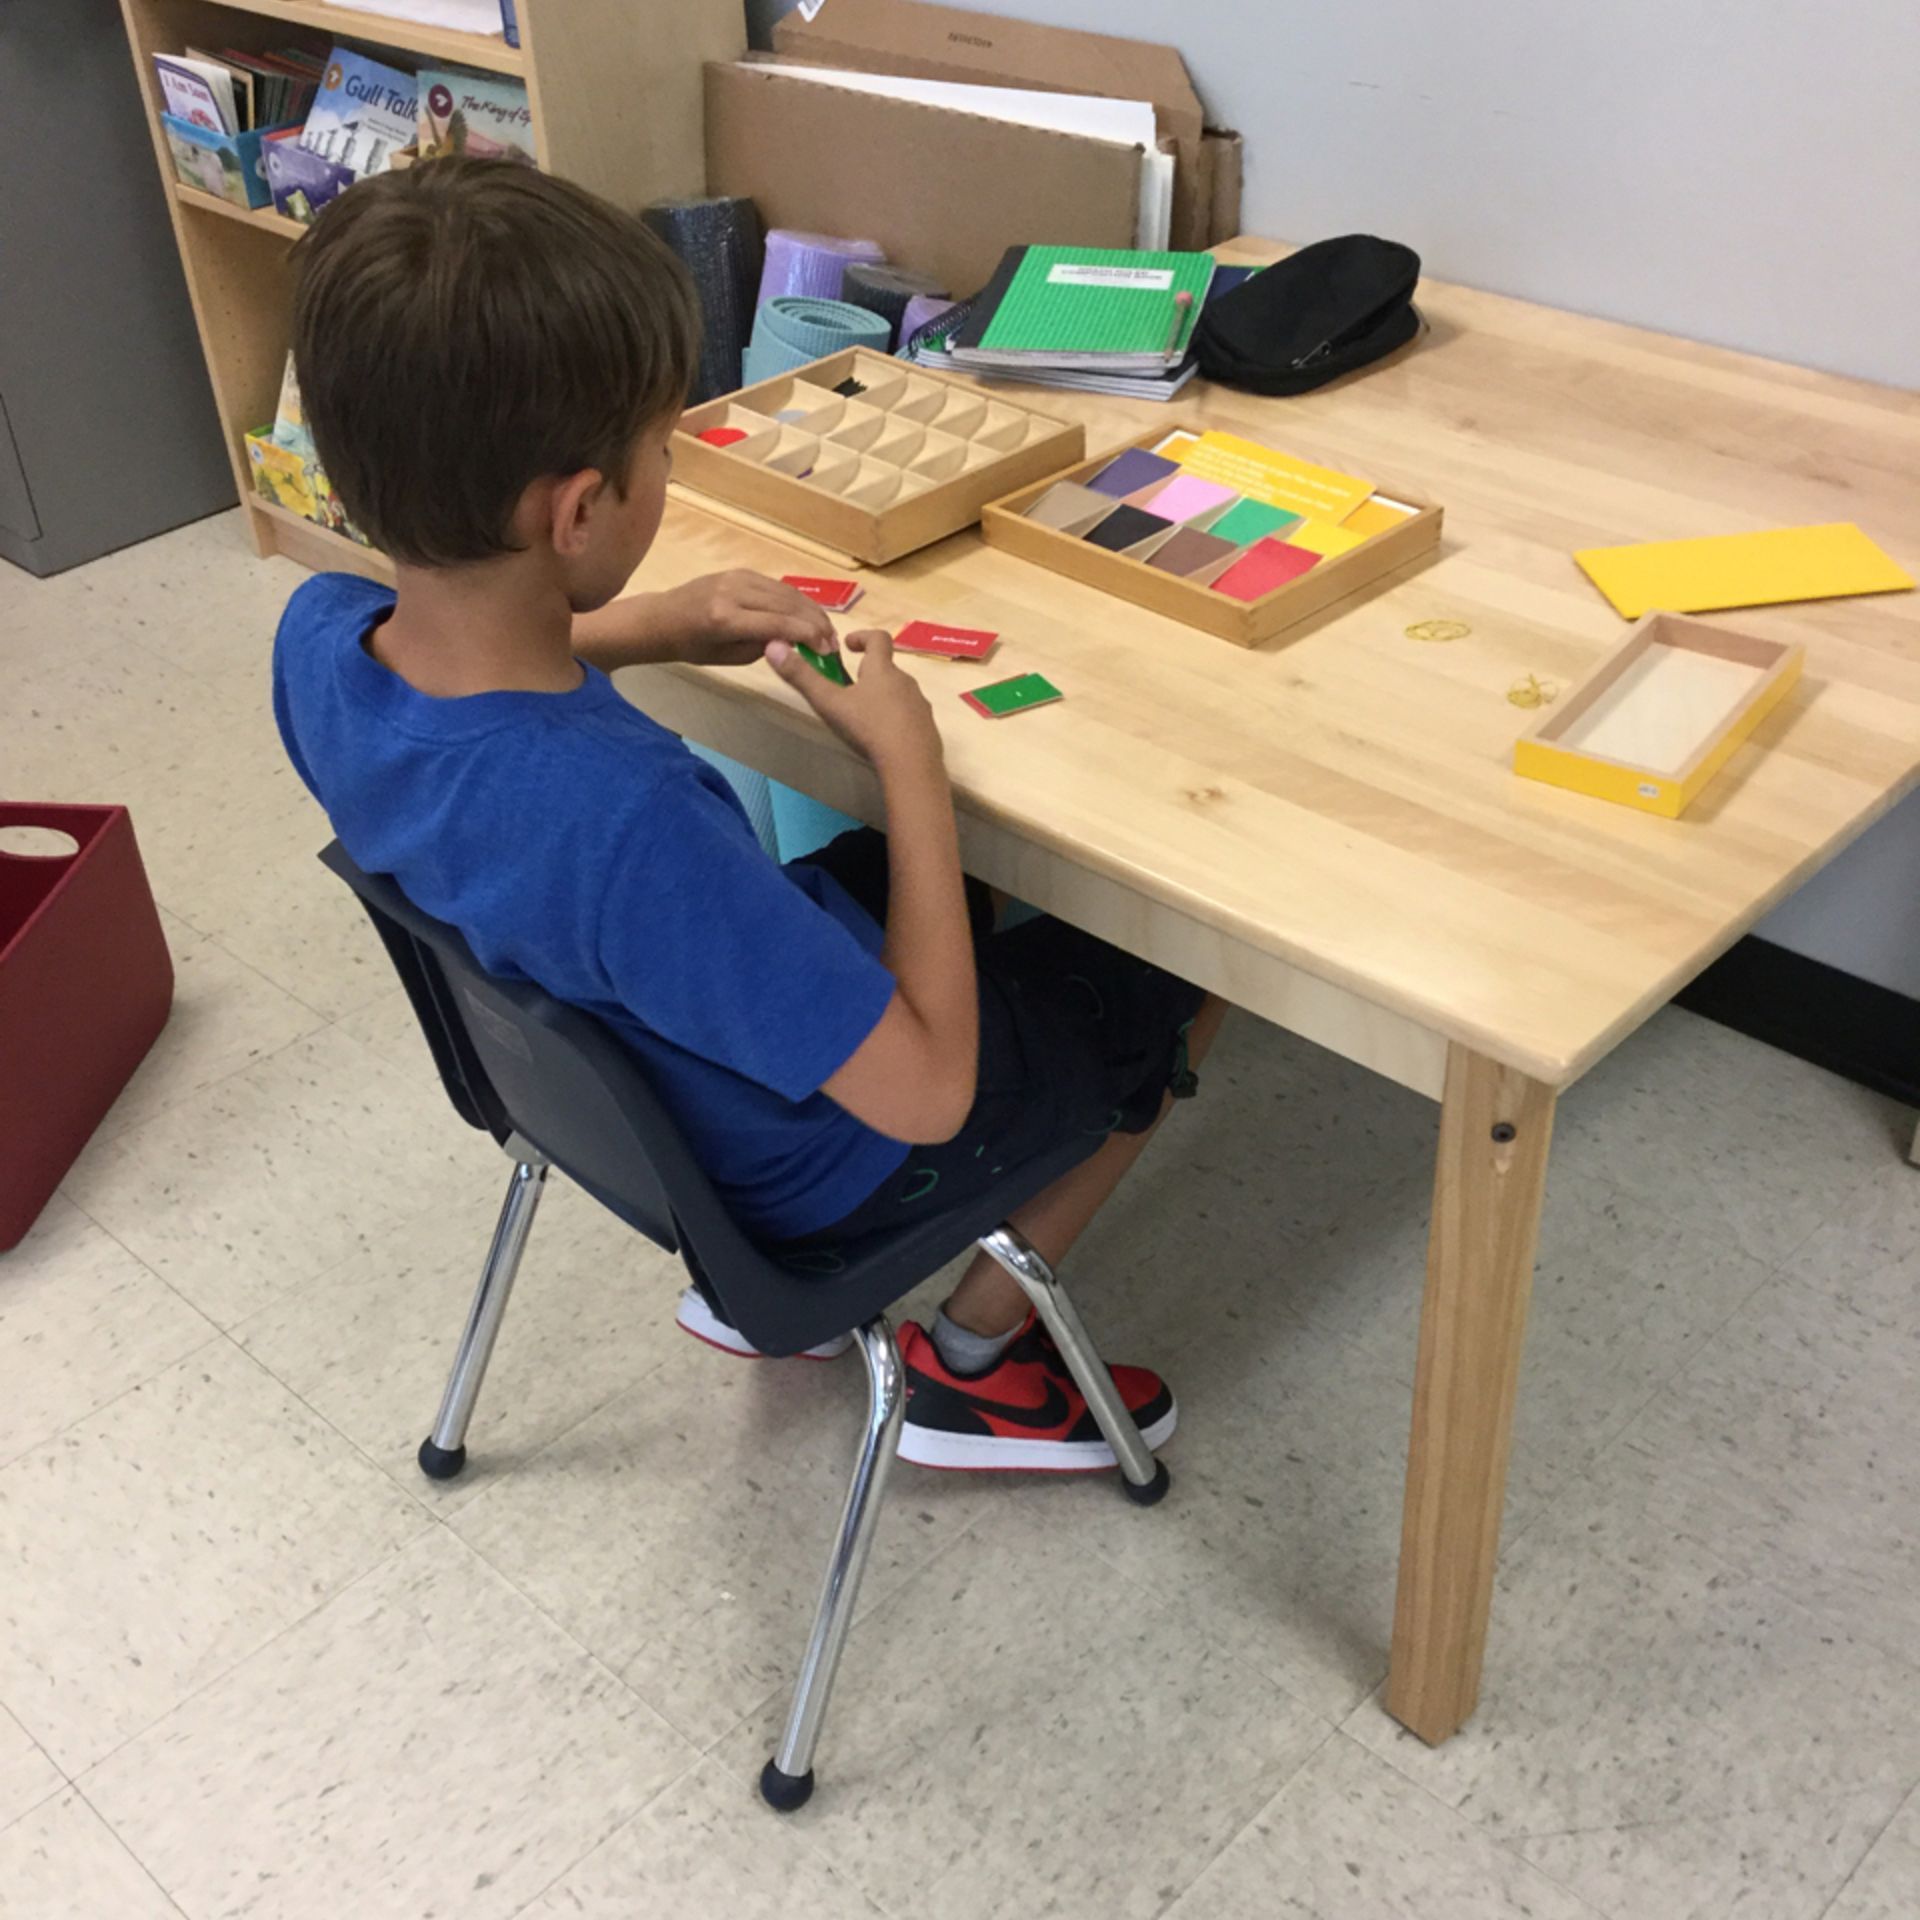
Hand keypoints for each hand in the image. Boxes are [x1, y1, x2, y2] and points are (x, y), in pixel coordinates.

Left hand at [652, 570, 834, 664]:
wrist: (663, 618)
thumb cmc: (692, 646)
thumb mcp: (728, 657)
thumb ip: (763, 647)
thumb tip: (796, 640)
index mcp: (725, 618)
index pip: (779, 624)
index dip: (808, 636)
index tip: (826, 651)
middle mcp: (734, 592)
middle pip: (788, 605)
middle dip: (816, 623)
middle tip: (833, 643)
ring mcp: (738, 577)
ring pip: (787, 592)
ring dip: (811, 611)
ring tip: (826, 631)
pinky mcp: (741, 571)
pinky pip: (777, 586)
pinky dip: (797, 601)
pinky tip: (808, 615)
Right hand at [767, 628, 942, 774]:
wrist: (911, 764)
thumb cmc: (868, 728)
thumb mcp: (830, 703)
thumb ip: (802, 677)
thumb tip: (772, 646)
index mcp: (882, 670)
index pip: (878, 639)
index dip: (862, 637)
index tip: (848, 645)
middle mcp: (905, 682)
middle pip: (887, 668)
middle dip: (868, 673)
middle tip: (848, 687)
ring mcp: (919, 705)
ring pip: (899, 693)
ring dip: (883, 696)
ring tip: (864, 716)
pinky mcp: (928, 728)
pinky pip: (910, 716)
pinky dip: (896, 719)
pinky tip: (884, 738)